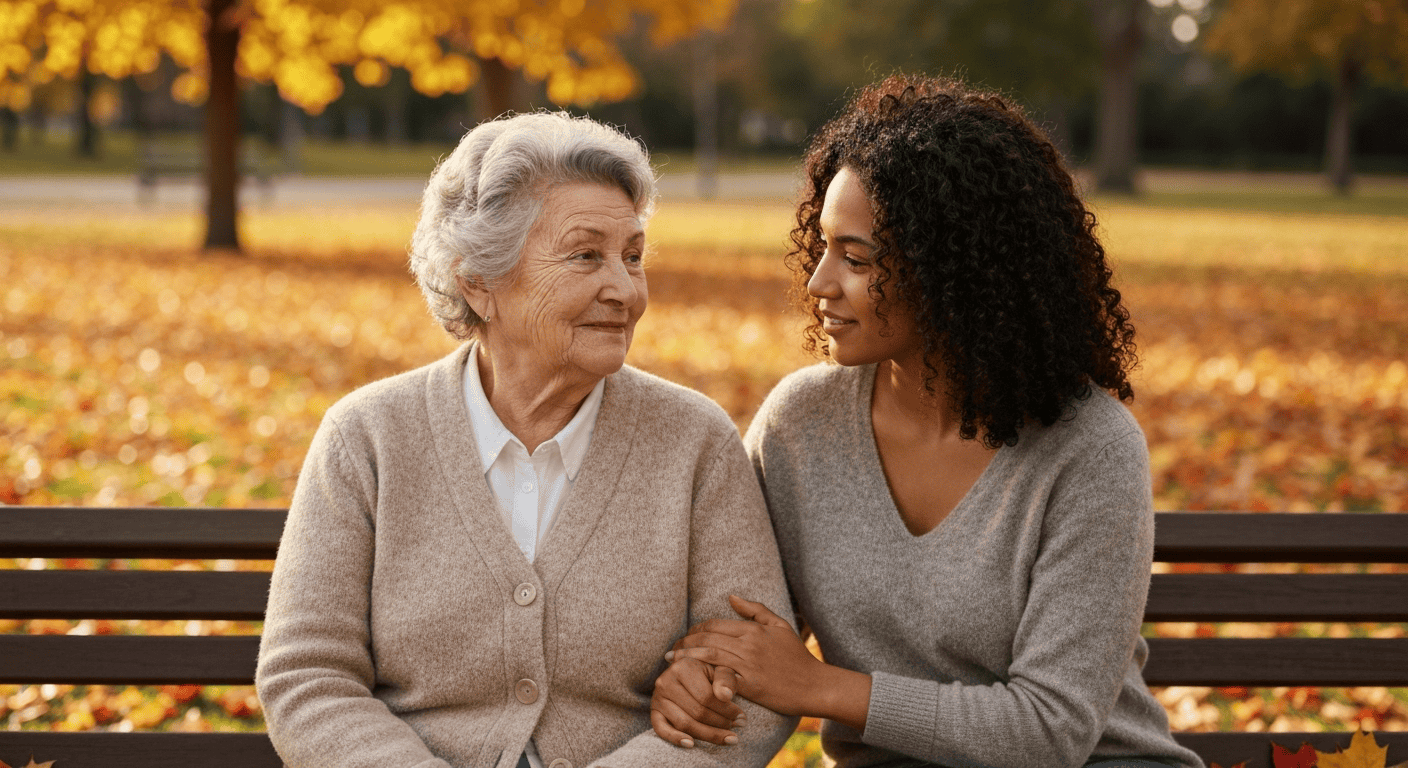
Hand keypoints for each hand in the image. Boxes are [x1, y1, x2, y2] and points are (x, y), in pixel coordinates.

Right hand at [650, 656, 746, 747]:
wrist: (686, 674)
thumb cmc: (707, 673)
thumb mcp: (719, 670)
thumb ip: (726, 680)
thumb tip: (726, 696)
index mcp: (684, 666)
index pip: (708, 697)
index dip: (727, 711)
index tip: (741, 718)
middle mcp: (666, 680)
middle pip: (697, 712)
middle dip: (720, 724)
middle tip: (735, 729)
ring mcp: (658, 697)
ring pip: (684, 723)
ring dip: (707, 734)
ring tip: (726, 738)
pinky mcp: (654, 712)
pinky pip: (662, 730)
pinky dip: (676, 739)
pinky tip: (691, 744)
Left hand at [665, 595, 820, 716]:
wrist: (814, 685)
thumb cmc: (797, 656)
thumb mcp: (779, 625)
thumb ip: (755, 609)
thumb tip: (731, 596)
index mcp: (753, 629)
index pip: (715, 624)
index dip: (696, 629)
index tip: (686, 636)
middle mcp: (748, 644)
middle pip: (707, 638)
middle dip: (685, 643)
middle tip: (672, 650)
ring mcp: (748, 665)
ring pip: (708, 655)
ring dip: (687, 657)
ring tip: (673, 662)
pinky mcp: (749, 685)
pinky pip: (719, 677)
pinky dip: (702, 675)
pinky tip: (690, 678)